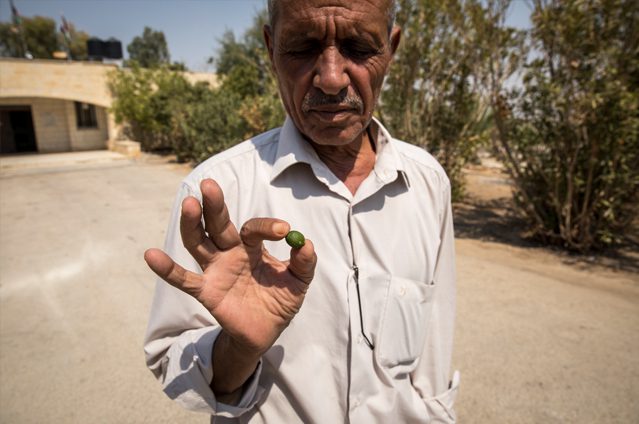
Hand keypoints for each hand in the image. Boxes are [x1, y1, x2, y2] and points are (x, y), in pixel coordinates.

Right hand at [144, 178, 316, 354]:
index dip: (267, 226)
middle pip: (218, 224)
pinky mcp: (206, 291)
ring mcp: (215, 270)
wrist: (266, 332)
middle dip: (214, 205)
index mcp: (252, 246)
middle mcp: (230, 252)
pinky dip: (167, 269)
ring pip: (199, 243)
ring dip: (192, 224)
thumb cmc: (280, 300)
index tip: (283, 230)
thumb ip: (304, 263)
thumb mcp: (299, 282)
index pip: (254, 229)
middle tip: (209, 185)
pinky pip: (185, 280)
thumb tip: (305, 243)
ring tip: (189, 204)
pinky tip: (151, 255)